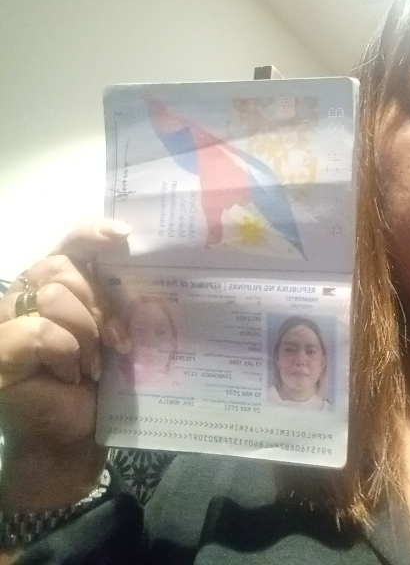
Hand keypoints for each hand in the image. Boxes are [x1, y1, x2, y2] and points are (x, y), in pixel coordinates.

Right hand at [0, 220, 130, 510]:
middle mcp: (26, 294)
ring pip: (55, 296)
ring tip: (94, 363)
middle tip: (117, 340)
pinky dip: (66, 352)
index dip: (93, 233)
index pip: (70, 244)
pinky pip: (42, 330)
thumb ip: (115, 299)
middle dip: (101, 303)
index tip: (124, 236)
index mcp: (54, 283)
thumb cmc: (98, 380)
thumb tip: (139, 271)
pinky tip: (72, 375)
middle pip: (66, 269)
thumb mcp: (113, 330)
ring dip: (86, 332)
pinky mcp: (2, 351)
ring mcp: (7, 321)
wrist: (77, 431)